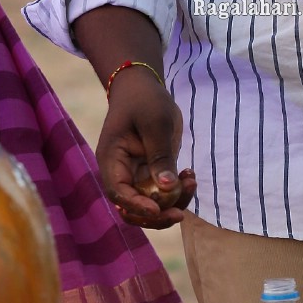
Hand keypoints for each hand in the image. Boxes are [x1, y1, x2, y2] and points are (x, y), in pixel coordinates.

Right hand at [95, 68, 195, 228]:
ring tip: (191, 182)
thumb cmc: (144, 100)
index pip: (118, 192)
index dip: (137, 206)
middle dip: (157, 215)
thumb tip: (167, 187)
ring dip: (172, 203)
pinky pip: (163, 194)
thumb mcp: (156, 123)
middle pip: (132, 208)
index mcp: (111, 159)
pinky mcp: (151, 173)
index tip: (160, 209)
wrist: (143, 87)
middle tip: (181, 212)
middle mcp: (120, 172)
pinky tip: (190, 175)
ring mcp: (135, 174)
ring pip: (150, 205)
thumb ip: (161, 155)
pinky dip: (178, 192)